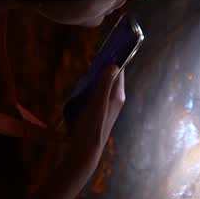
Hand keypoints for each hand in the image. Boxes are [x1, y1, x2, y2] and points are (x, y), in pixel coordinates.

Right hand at [63, 64, 125, 185]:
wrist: (84, 150)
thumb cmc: (91, 127)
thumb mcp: (97, 103)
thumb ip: (104, 84)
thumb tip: (113, 64)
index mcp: (117, 96)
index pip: (119, 71)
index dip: (113, 59)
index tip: (106, 47)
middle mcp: (114, 99)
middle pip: (110, 76)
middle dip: (101, 66)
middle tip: (90, 58)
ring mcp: (106, 105)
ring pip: (102, 84)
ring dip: (94, 76)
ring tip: (85, 70)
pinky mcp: (97, 111)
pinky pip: (95, 93)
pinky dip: (89, 87)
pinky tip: (80, 87)